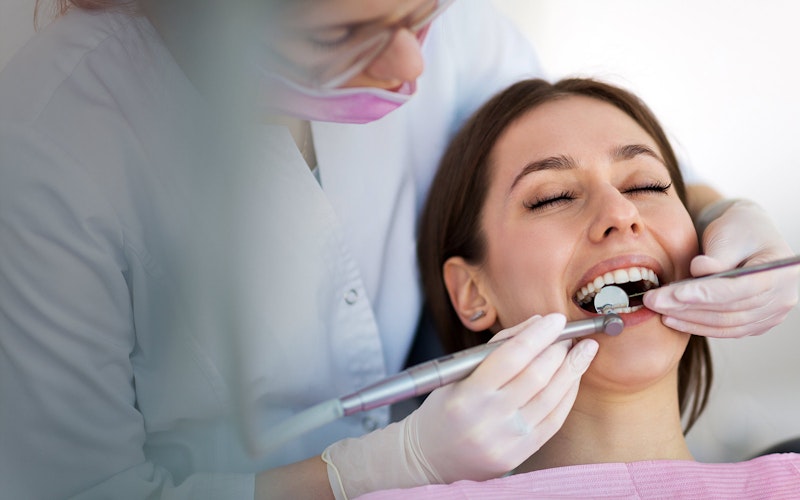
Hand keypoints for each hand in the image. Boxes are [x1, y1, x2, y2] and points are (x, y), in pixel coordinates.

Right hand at [322, 313, 597, 497]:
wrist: (431, 458)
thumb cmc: (443, 410)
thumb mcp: (456, 374)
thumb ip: (496, 346)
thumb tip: (536, 323)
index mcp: (466, 396)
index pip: (511, 357)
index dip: (538, 335)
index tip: (556, 319)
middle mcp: (487, 420)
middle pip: (536, 377)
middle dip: (559, 350)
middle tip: (571, 334)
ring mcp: (506, 441)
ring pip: (551, 398)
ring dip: (572, 370)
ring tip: (583, 351)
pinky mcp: (520, 455)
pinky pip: (554, 420)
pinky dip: (568, 395)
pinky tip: (573, 377)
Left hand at [645, 199, 798, 337]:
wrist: (748, 234)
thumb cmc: (740, 229)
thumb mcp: (730, 233)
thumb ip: (717, 256)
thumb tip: (699, 270)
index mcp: (781, 272)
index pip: (741, 289)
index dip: (707, 293)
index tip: (675, 293)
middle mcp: (782, 298)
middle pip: (730, 310)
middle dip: (687, 307)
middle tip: (653, 301)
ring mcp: (770, 314)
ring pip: (725, 324)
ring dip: (688, 320)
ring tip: (658, 310)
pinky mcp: (754, 323)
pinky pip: (725, 330)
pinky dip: (698, 326)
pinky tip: (673, 319)